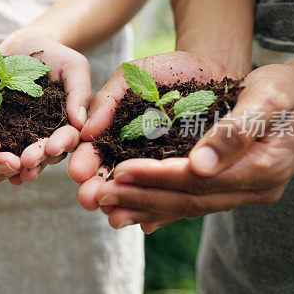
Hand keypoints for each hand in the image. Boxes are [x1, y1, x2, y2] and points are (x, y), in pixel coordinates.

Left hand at [0, 29, 91, 184]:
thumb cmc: (51, 54)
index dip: (61, 143)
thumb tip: (81, 123)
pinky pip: (5, 149)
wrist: (19, 47)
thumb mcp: (72, 65)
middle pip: (48, 153)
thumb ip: (79, 91)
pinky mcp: (5, 133)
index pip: (69, 136)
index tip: (52, 147)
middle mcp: (51, 133)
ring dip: (22, 166)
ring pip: (28, 156)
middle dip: (39, 158)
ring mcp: (28, 135)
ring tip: (14, 172)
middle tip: (27, 161)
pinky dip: (2, 161)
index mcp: (70, 121)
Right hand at [69, 51, 230, 221]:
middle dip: (97, 189)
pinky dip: (160, 213)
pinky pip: (173, 197)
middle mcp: (132, 155)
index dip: (83, 162)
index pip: (93, 152)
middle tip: (88, 199)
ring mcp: (160, 168)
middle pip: (110, 177)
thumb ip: (108, 100)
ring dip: (123, 205)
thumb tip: (86, 133)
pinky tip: (148, 224)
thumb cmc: (170, 69)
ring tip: (112, 215)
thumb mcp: (134, 76)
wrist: (216, 69)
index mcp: (113, 133)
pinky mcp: (187, 178)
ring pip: (138, 192)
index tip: (76, 172)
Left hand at [82, 62, 293, 232]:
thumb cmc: (285, 90)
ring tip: (106, 209)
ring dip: (144, 208)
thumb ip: (235, 132)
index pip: (199, 180)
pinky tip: (133, 214)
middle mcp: (254, 190)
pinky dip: (161, 208)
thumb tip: (199, 165)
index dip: (157, 176)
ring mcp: (243, 194)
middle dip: (140, 197)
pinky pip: (192, 203)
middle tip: (97, 196)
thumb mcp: (266, 99)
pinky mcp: (231, 190)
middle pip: (188, 200)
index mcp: (262, 169)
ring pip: (187, 206)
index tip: (119, 172)